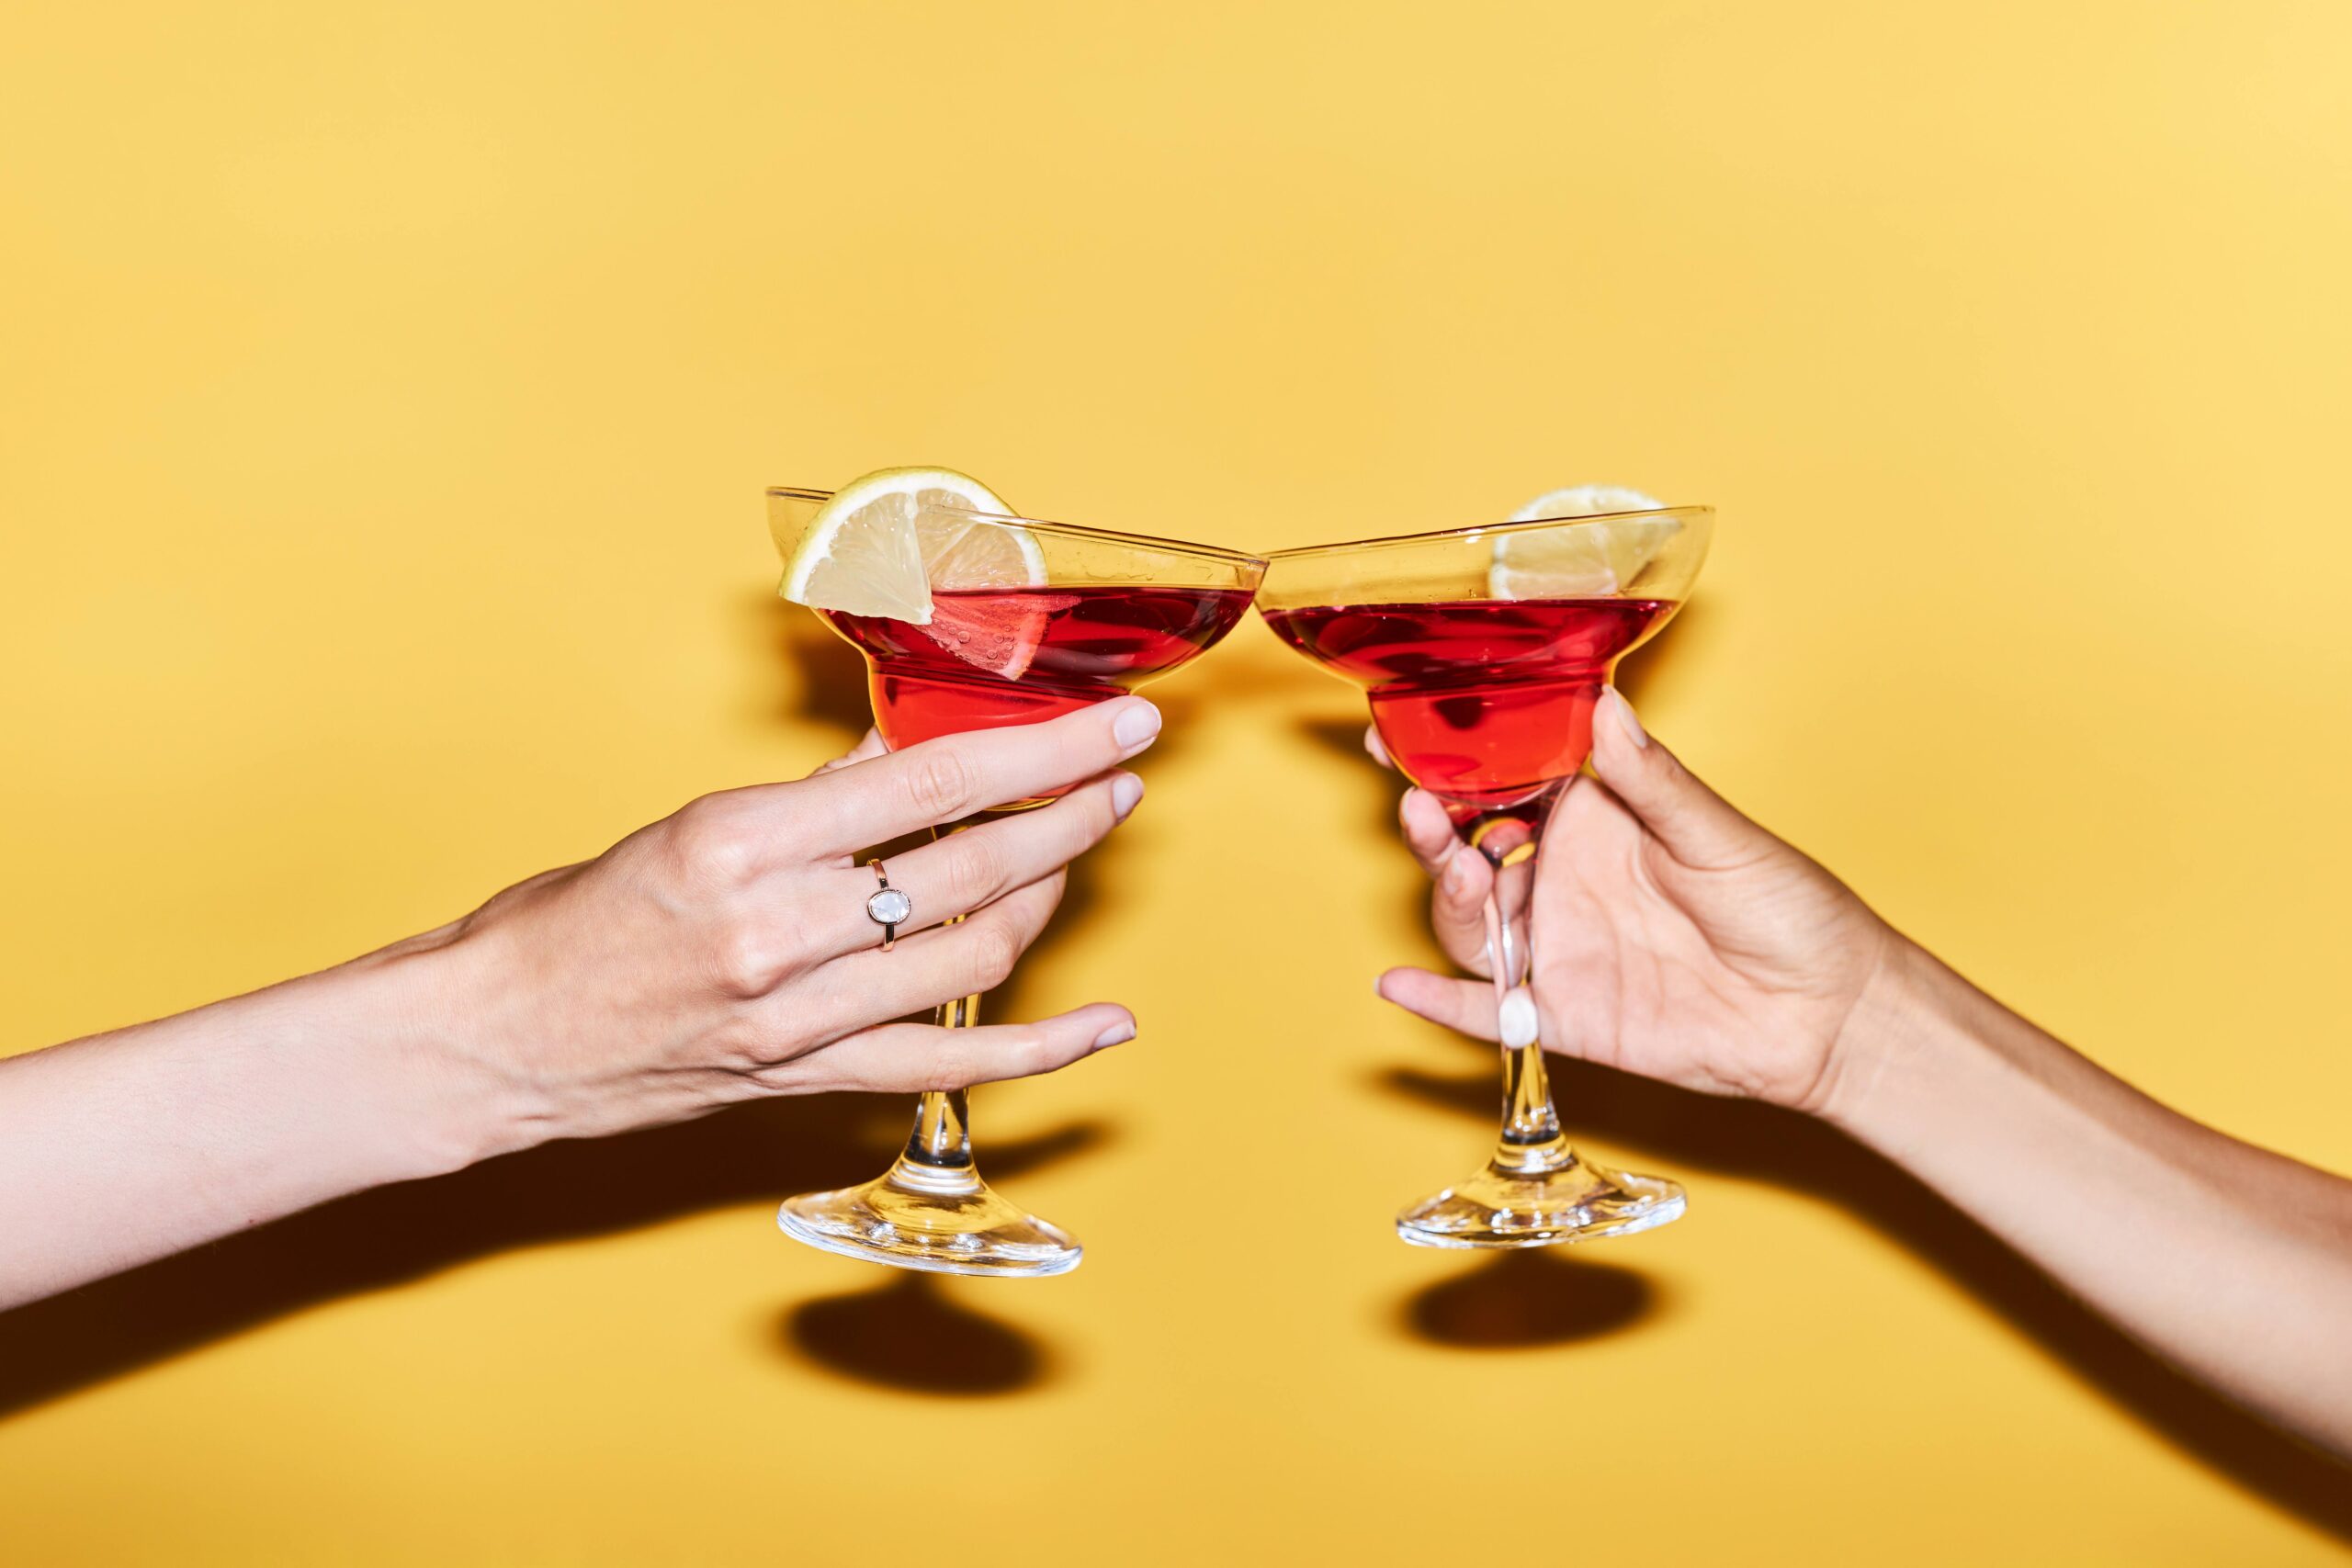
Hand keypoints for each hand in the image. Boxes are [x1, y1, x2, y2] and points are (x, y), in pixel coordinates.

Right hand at [399, 697, 1164, 1151]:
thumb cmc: (566, 924)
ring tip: (1084, 845)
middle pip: (970, 867)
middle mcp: (779, 932)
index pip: (932, 780)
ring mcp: (798, 1020)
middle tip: (1121, 775)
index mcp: (743, 842)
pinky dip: (1040, 1049)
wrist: (487, 1042)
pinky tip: (1106, 1027)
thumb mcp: (687, 829)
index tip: (1111, 725)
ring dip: (1051, 895)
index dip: (1041, 750)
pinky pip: (950, 1067)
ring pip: (972, 953)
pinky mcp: (806, 1082)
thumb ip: (812, 798)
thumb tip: (908, 748)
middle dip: (1068, 813)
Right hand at [1372, 688, 1895, 1114]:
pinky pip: (1489, 1010)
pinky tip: (1398, 986)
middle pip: (1469, 849)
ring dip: (1448, 896)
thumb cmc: (1789, 910)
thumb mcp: (1719, 836)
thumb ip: (1651, 782)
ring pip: (1471, 922)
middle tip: (1425, 809)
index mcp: (1594, 819)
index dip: (1449, 757)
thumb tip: (1606, 707)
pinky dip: (1439, 1002)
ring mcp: (1559, 948)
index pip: (1503, 778)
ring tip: (1465, 874)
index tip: (1398, 729)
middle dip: (1434, 826)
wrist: (1829, 1015)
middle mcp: (1563, 880)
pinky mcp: (1566, 1015)